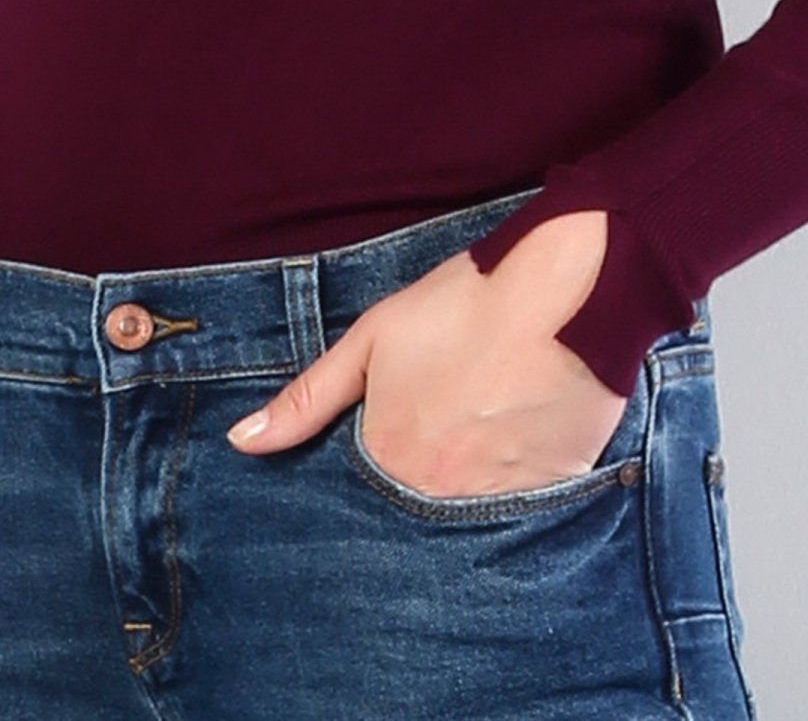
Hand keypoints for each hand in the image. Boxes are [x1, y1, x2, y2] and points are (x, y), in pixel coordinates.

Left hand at [224, 207, 627, 497]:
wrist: (567, 292)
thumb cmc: (465, 305)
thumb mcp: (373, 338)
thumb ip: (306, 398)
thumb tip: (241, 443)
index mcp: (390, 459)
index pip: (361, 498)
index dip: (371, 470)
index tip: (387, 443)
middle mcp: (440, 496)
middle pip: (414, 512)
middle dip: (416, 486)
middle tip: (439, 433)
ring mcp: (499, 504)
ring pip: (467, 515)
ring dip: (464, 486)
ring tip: (478, 433)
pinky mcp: (552, 499)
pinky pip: (520, 513)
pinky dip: (512, 486)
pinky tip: (517, 441)